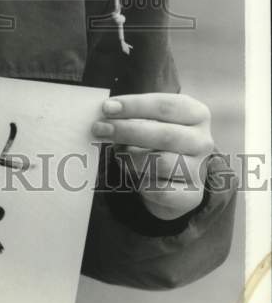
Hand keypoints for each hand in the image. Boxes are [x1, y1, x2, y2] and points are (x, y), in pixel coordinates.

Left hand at [92, 93, 214, 221]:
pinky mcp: (191, 195)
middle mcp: (202, 141)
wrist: (176, 177)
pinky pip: (160, 191)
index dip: (134, 106)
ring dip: (132, 158)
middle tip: (99, 129)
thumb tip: (106, 115)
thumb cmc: (158, 138)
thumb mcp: (151, 120)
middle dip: (127, 130)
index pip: (164, 106)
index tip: (107, 107)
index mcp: (196, 114)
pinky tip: (134, 177)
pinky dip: (141, 183)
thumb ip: (134, 116)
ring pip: (161, 163)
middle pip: (164, 134)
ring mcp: (199, 169)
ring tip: (118, 154)